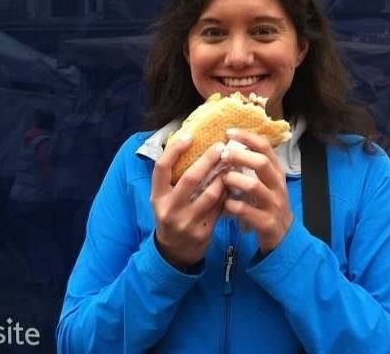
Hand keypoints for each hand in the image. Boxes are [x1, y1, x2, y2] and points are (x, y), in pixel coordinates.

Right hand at [150, 135, 226, 269]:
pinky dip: (227, 195)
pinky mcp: (201, 233)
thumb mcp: (163, 197)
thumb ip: (173, 178)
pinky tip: (233, 185)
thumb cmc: (170, 215)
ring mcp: (185, 222)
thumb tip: (188, 144)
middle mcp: (169, 208)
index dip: (174, 150)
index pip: (162, 167)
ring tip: (231, 164)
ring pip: (210, 194)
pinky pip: (219, 209)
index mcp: (157, 196)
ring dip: (223, 177)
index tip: (189, 136)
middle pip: (190, 178)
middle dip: (207, 160)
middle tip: (220, 147)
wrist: (173, 252)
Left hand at [221, 129, 292, 253]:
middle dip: (240, 156)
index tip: (229, 132)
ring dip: (234, 179)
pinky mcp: (267, 223)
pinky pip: (247, 211)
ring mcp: (273, 204)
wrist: (283, 238)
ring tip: (223, 179)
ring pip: (254, 186)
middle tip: (223, 155)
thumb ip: (251, 167)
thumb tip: (229, 146)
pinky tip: (225, 204)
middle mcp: (277, 185)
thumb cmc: (267, 205)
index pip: (265, 147)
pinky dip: (233, 205)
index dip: (247, 137)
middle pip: (261, 163)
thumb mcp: (265, 182)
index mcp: (276, 172)